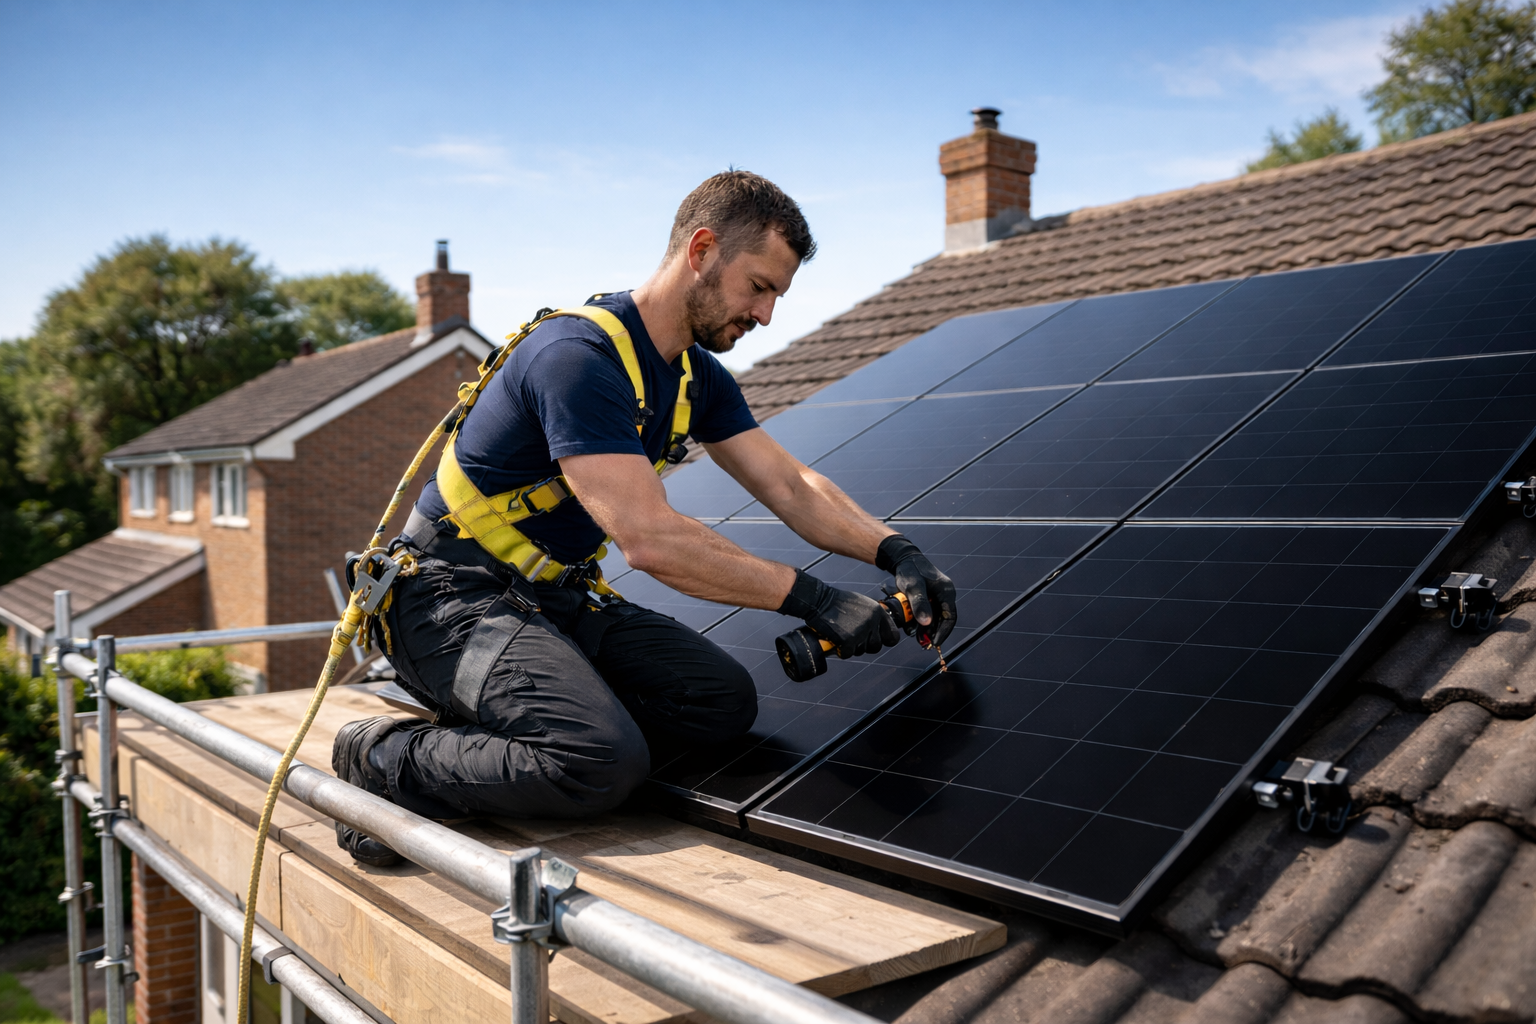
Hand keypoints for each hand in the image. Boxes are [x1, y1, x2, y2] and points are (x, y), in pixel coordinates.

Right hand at [778, 570, 899, 658]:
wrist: (818, 600)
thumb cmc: (836, 601)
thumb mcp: (861, 603)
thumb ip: (872, 616)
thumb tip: (878, 630)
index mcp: (878, 612)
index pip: (893, 635)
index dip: (885, 640)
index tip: (878, 640)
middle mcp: (872, 622)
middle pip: (876, 646)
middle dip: (865, 646)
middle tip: (853, 639)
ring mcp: (860, 632)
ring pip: (862, 651)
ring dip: (852, 648)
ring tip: (842, 636)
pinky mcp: (848, 641)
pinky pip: (847, 654)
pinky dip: (840, 650)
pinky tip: (835, 640)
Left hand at [877, 535, 957, 646]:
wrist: (903, 559)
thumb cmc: (910, 570)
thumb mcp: (913, 587)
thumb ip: (919, 604)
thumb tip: (927, 623)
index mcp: (946, 591)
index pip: (950, 616)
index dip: (943, 631)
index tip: (935, 642)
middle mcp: (945, 594)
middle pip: (943, 619)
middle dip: (933, 632)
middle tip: (924, 644)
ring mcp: (938, 596)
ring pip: (935, 618)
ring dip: (927, 628)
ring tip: (917, 637)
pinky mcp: (930, 598)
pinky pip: (929, 613)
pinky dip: (922, 622)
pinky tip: (913, 628)